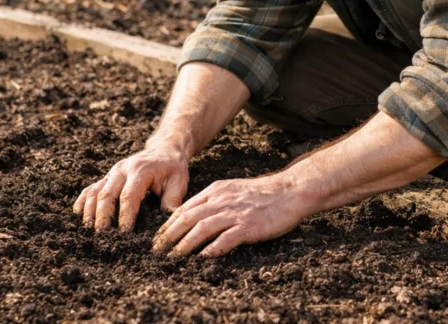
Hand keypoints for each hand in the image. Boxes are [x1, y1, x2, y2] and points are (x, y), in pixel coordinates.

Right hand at [73, 145, 188, 230]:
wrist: (164, 150)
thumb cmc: (172, 169)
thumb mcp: (178, 182)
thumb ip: (172, 201)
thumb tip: (170, 224)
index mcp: (140, 171)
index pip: (128, 196)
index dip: (124, 216)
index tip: (124, 234)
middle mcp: (122, 170)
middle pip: (106, 194)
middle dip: (102, 217)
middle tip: (101, 236)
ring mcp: (112, 173)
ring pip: (94, 192)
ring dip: (89, 212)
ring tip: (89, 231)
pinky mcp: (106, 177)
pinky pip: (90, 189)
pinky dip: (82, 202)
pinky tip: (78, 217)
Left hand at [151, 173, 311, 257]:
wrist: (290, 190)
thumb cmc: (263, 193)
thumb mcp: (233, 189)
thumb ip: (214, 199)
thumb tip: (194, 214)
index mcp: (216, 191)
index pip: (185, 208)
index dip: (169, 224)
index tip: (158, 237)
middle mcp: (222, 200)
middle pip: (187, 218)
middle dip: (169, 236)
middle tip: (158, 250)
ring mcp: (235, 213)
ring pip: (202, 229)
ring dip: (185, 244)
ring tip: (174, 257)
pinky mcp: (248, 226)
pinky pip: (225, 239)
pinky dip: (211, 249)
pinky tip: (202, 258)